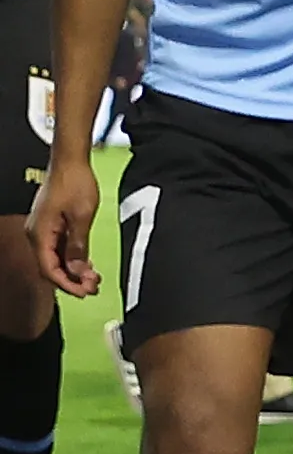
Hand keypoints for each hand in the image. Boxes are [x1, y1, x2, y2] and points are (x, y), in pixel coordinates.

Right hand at [32, 157, 99, 297]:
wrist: (70, 161)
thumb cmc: (74, 182)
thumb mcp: (82, 216)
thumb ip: (78, 244)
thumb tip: (76, 269)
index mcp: (40, 233)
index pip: (49, 269)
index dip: (66, 284)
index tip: (84, 292)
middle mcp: (37, 234)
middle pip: (51, 267)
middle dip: (72, 280)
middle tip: (93, 288)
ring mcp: (44, 230)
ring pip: (56, 259)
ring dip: (74, 271)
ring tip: (93, 280)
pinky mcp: (52, 226)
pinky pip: (59, 248)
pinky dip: (72, 259)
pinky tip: (87, 265)